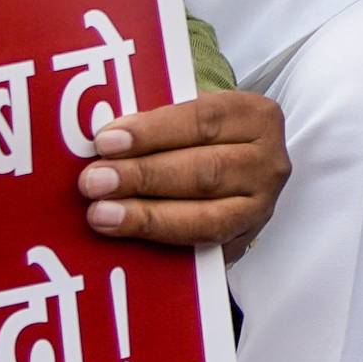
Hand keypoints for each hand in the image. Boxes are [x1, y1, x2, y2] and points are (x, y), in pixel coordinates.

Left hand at [76, 89, 287, 258]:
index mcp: (255, 116)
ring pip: (206, 215)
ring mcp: (261, 207)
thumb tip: (103, 136)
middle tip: (94, 181)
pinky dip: (162, 240)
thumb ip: (157, 120)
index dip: (153, 132)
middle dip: (144, 176)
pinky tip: (128, 234)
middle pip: (204, 170)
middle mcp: (267, 162)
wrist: (232, 173)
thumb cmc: (200, 138)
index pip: (204, 119)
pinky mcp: (243, 242)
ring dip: (147, 215)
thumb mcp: (189, 115)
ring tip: (101, 213)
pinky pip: (203, 246)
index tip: (107, 142)